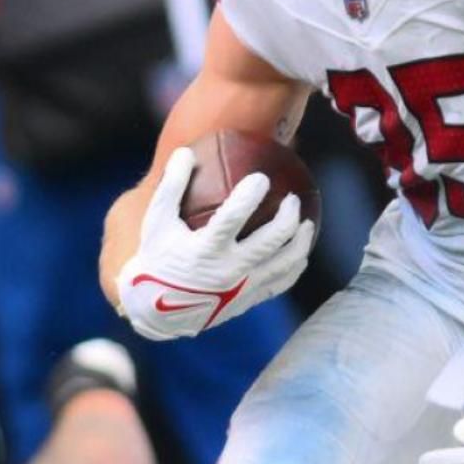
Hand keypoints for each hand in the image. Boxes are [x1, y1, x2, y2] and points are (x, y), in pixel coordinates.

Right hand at [117, 146, 313, 340]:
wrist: (156, 311)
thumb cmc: (157, 258)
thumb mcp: (157, 222)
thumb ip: (172, 186)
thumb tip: (185, 152)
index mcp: (205, 250)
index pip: (233, 218)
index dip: (249, 196)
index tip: (262, 178)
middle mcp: (228, 271)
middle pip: (270, 241)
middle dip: (287, 217)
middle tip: (292, 199)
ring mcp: (241, 289)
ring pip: (283, 264)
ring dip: (300, 242)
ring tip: (307, 224)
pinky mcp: (247, 301)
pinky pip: (279, 284)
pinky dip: (294, 268)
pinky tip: (301, 255)